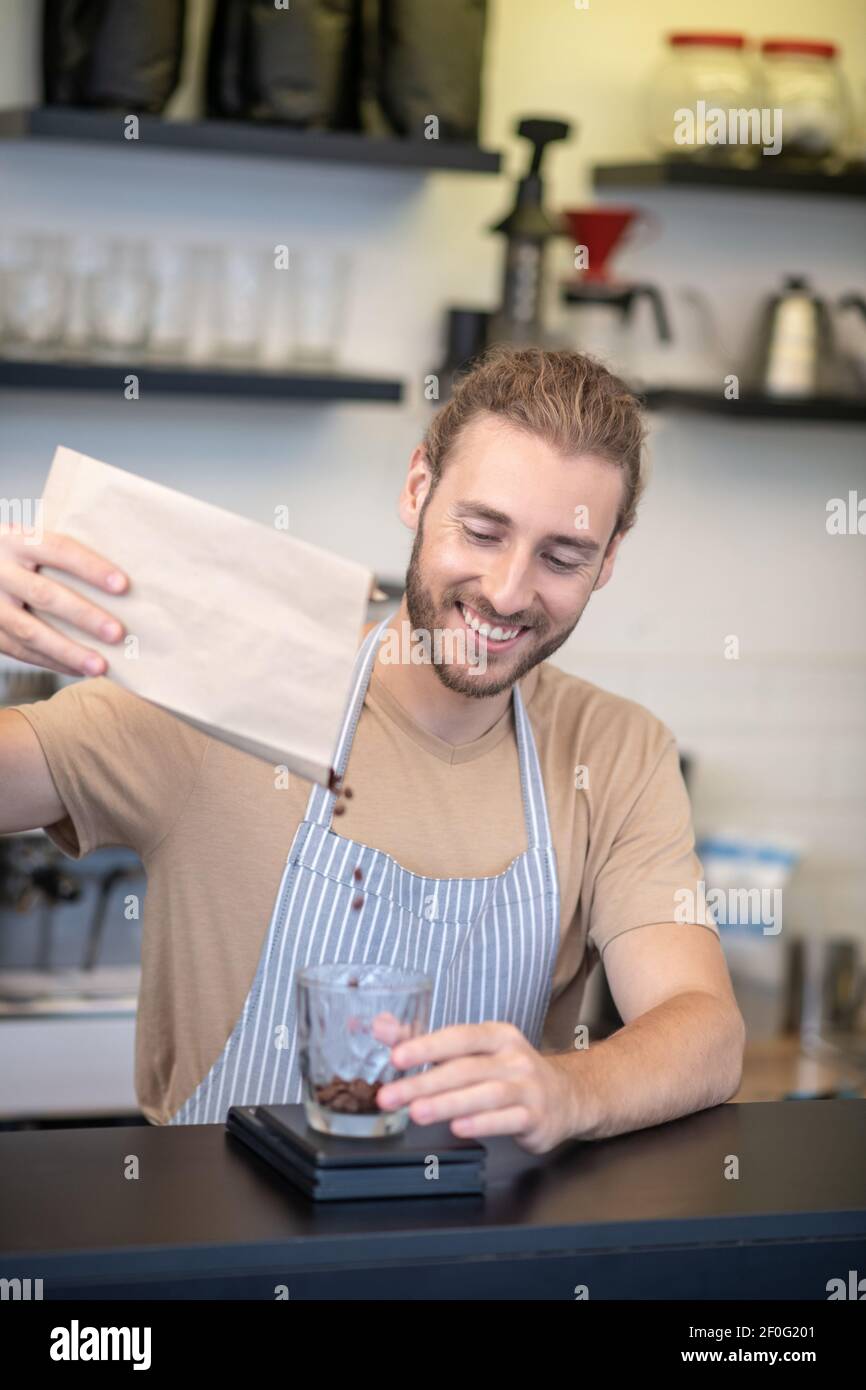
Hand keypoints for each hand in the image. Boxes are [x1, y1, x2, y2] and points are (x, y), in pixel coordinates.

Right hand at [0, 527, 127, 676]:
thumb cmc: (18, 558)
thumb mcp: (30, 543)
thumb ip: (62, 555)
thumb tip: (121, 582)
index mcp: (17, 540)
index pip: (58, 550)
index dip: (91, 568)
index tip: (123, 585)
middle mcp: (0, 571)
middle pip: (45, 594)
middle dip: (84, 616)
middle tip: (117, 633)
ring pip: (30, 631)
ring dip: (69, 651)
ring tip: (101, 667)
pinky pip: (20, 651)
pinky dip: (52, 662)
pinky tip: (79, 669)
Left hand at [377, 1021, 577, 1153]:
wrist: (567, 1097)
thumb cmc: (510, 1073)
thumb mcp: (475, 1053)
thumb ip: (426, 1043)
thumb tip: (381, 1026)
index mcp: (497, 1036)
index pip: (458, 1037)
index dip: (426, 1046)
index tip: (396, 1057)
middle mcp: (514, 1057)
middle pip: (464, 1068)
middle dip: (423, 1083)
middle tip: (389, 1096)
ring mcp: (527, 1087)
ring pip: (484, 1093)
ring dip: (447, 1103)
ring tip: (416, 1113)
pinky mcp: (536, 1116)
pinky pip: (507, 1119)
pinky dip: (481, 1123)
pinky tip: (458, 1128)